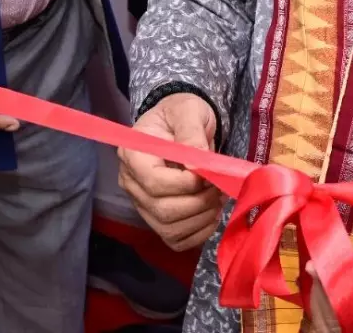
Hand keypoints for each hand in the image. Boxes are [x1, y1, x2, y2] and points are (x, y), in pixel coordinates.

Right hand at [117, 93, 221, 249]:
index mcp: (133, 155)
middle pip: (162, 210)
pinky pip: (176, 240)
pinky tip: (211, 214)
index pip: (154, 183)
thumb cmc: (182, 114)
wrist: (181, 124)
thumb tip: (196, 166)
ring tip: (218, 198)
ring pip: (169, 229)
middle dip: (198, 202)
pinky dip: (199, 233)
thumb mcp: (189, 112)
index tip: (208, 173)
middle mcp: (131, 183)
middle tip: (220, 187)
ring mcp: (143, 204)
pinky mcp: (157, 219)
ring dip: (201, 218)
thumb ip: (191, 134)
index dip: (185, 184)